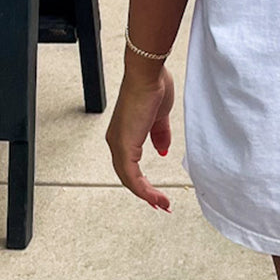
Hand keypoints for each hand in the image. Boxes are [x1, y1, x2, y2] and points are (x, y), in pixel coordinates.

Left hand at [105, 63, 174, 211]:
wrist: (148, 74)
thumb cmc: (153, 87)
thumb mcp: (160, 117)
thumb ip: (160, 135)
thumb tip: (163, 151)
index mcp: (124, 134)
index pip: (130, 165)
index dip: (143, 181)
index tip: (157, 193)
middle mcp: (117, 141)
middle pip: (128, 176)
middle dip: (145, 193)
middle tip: (161, 204)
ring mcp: (119, 144)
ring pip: (129, 179)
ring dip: (146, 194)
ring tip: (162, 204)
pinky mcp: (124, 145)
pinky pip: (132, 175)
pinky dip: (143, 189)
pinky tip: (155, 196)